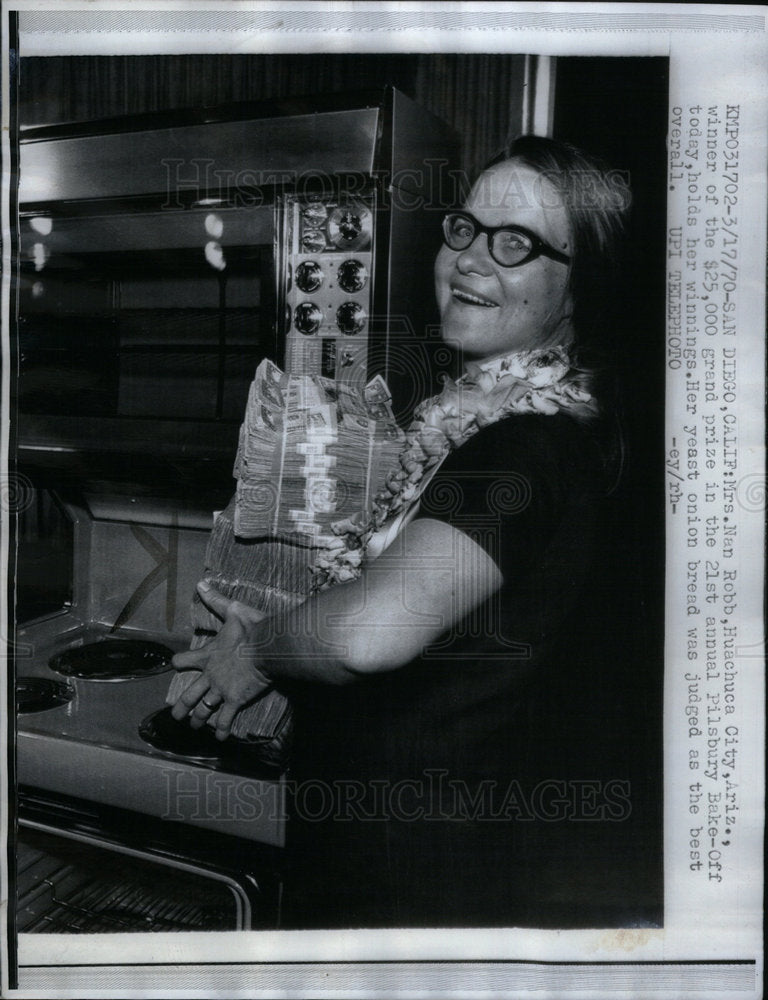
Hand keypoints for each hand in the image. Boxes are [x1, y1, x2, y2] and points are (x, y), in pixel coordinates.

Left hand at [169, 581, 271, 739]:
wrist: (269, 647)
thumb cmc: (253, 628)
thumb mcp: (233, 610)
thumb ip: (217, 600)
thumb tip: (201, 584)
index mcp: (208, 655)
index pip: (184, 660)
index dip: (179, 662)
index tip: (175, 664)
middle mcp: (210, 675)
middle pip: (189, 695)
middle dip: (181, 706)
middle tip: (175, 715)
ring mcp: (221, 690)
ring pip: (204, 710)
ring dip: (198, 720)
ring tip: (194, 727)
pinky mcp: (235, 700)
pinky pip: (226, 719)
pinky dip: (223, 730)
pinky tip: (221, 739)